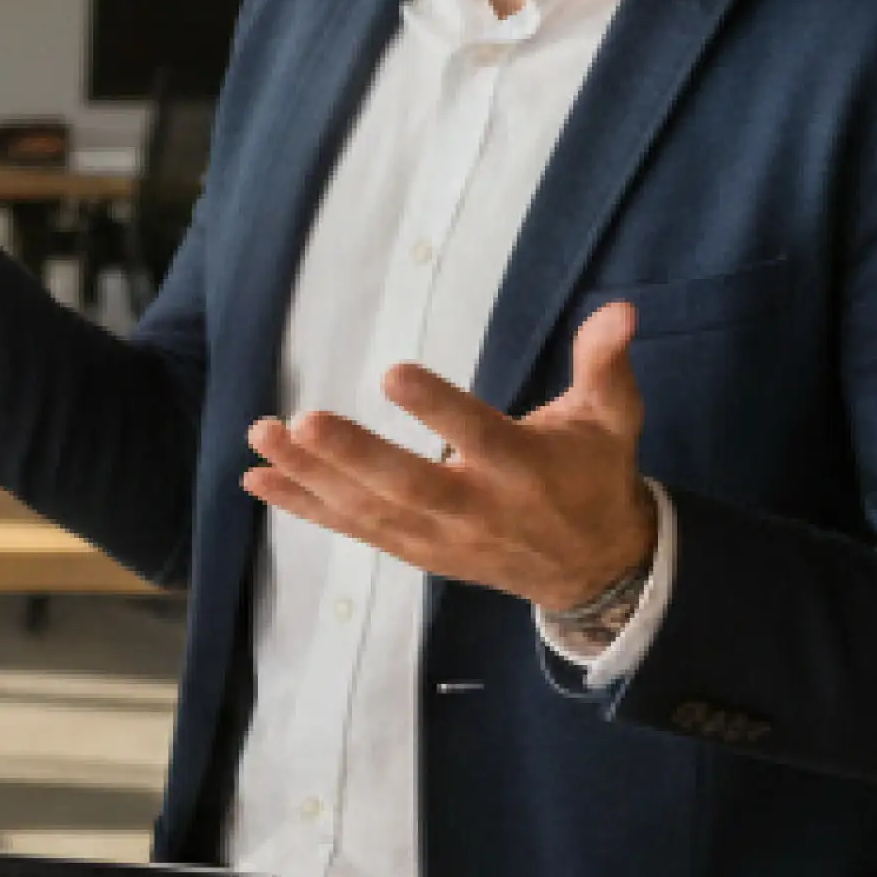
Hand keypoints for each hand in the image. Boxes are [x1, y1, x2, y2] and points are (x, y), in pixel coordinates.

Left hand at [241, 300, 655, 618]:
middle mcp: (476, 508)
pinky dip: (304, 506)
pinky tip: (257, 479)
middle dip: (353, 456)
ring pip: (368, 509)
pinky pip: (352, 528)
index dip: (438, 409)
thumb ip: (605, 365)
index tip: (392, 372)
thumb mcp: (613, 419)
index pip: (479, 436)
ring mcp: (439, 536)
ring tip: (262, 437)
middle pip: (408, 485)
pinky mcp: (413, 550)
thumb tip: (619, 309)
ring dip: (309, 476)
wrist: (591, 568)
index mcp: (525, 469)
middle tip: (302, 420)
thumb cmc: (594, 474)